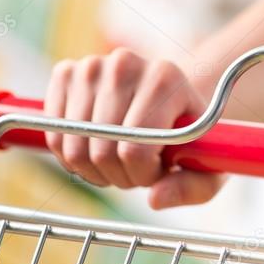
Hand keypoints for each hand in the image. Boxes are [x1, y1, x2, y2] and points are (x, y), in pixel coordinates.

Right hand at [45, 48, 223, 208]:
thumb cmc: (192, 136)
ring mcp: (91, 66)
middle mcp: (125, 64)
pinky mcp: (65, 73)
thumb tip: (155, 199)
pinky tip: (96, 151)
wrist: (172, 97)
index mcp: (165, 78)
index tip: (158, 171)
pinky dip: (71, 157)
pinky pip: (54, 136)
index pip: (135, 149)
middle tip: (138, 170)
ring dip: (95, 170)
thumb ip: (193, 187)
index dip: (143, 175)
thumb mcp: (209, 164)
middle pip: (102, 151)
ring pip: (75, 148)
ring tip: (120, 161)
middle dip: (120, 176)